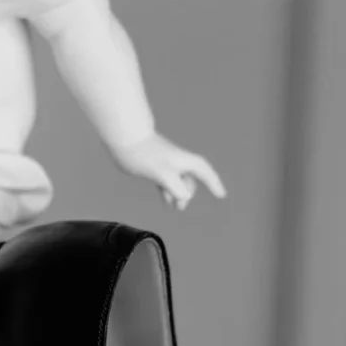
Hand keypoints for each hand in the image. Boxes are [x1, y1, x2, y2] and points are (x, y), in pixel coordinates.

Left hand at [111, 132, 225, 209]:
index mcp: (184, 161)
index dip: (214, 184)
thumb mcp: (162, 173)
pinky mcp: (155, 166)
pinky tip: (166, 199)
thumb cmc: (143, 154)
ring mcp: (166, 164)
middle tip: (180, 207)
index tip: (221, 196)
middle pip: (190, 180)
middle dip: (188, 194)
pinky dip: (169, 190)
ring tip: (175, 206)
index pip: (205, 173)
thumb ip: (175, 187)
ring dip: (178, 194)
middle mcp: (178, 161)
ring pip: (178, 181)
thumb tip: (184, 197)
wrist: (124, 138)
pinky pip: (167, 181)